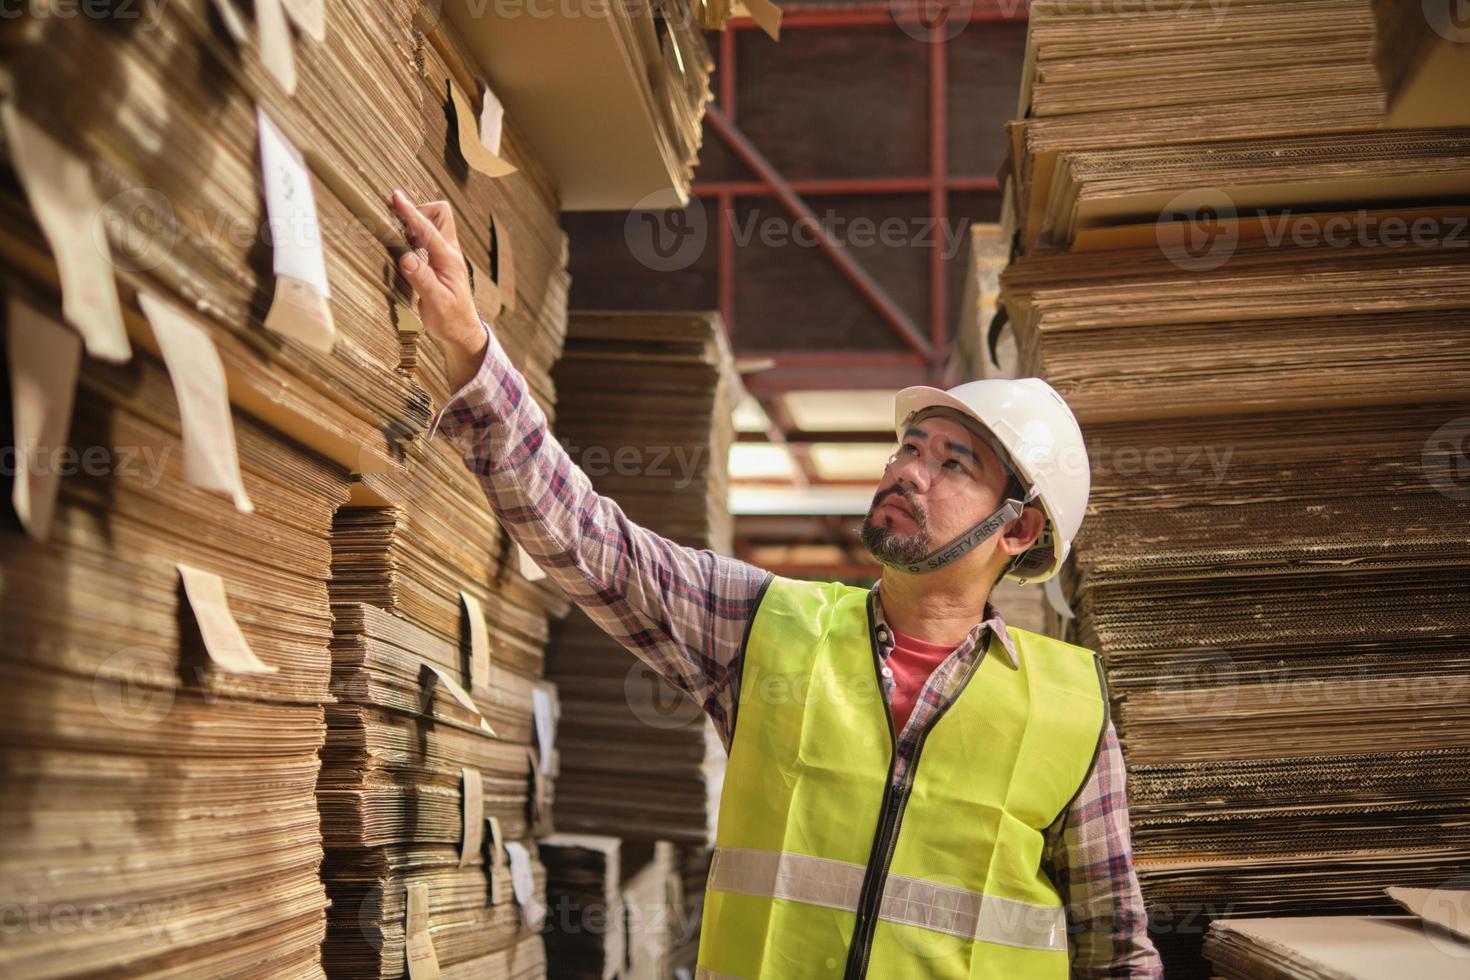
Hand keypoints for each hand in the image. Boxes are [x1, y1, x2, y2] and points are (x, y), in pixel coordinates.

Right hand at [391, 189, 488, 391]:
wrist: (462, 332)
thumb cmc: (450, 320)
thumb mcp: (435, 302)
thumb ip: (421, 278)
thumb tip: (406, 256)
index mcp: (448, 259)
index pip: (428, 229)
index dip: (411, 213)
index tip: (396, 198)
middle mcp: (450, 252)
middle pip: (440, 214)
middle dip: (419, 211)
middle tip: (399, 226)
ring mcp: (447, 255)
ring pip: (436, 223)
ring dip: (418, 223)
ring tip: (401, 237)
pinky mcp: (441, 261)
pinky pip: (430, 236)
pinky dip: (417, 234)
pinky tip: (407, 247)